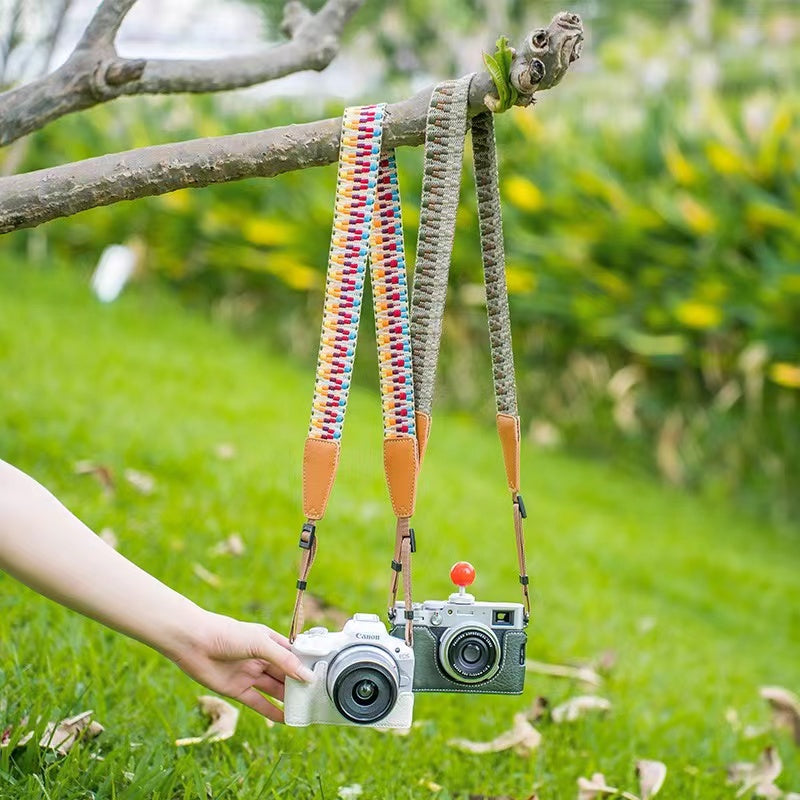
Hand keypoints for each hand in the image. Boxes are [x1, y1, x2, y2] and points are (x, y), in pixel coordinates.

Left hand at [169, 611, 313, 722]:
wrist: (194, 642)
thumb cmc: (227, 634)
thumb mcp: (260, 643)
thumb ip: (284, 661)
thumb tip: (307, 676)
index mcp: (269, 641)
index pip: (293, 656)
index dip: (306, 666)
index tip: (322, 677)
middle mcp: (261, 658)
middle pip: (285, 674)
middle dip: (299, 685)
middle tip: (316, 698)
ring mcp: (249, 674)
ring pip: (273, 689)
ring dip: (287, 699)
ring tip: (304, 710)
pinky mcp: (237, 689)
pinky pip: (257, 702)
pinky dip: (270, 711)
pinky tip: (284, 719)